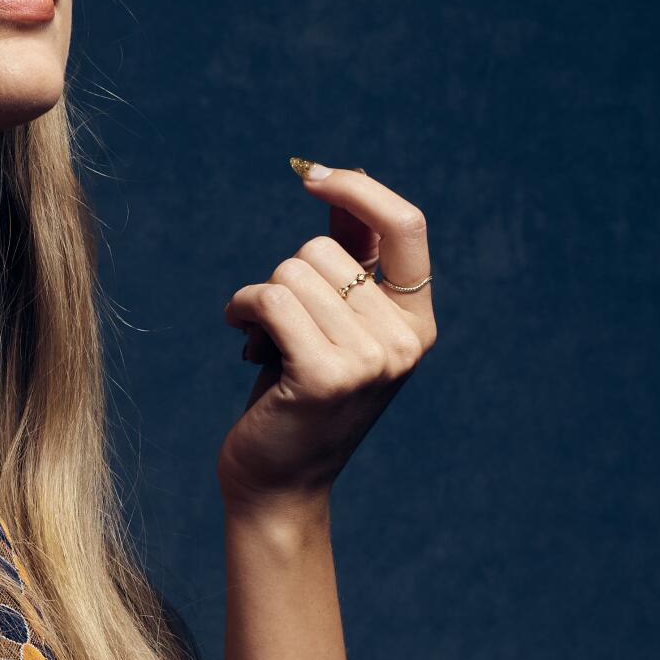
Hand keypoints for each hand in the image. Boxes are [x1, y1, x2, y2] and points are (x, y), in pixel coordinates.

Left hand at [218, 163, 436, 517]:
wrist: (277, 483)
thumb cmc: (297, 397)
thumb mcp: (331, 324)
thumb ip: (348, 260)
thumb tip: (345, 183)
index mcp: (417, 323)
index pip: (408, 226)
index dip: (359, 189)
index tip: (311, 176)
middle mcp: (405, 341)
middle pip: (325, 251)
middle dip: (286, 277)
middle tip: (280, 327)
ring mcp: (370, 361)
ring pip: (293, 272)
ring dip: (259, 298)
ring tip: (263, 339)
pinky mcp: (325, 376)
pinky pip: (271, 299)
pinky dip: (243, 308)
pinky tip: (242, 336)